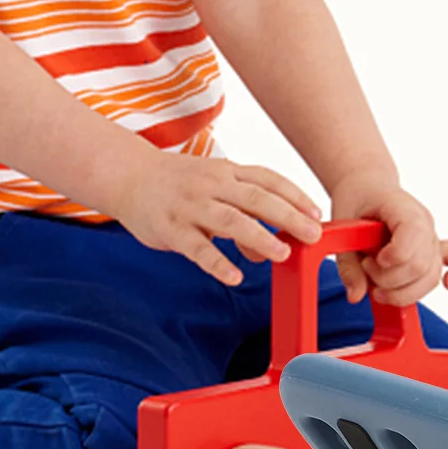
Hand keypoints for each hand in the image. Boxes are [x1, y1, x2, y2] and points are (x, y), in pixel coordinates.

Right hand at [111, 152, 323, 286]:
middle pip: (257, 199)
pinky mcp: (171, 229)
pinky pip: (197, 248)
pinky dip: (217, 262)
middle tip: (313, 235)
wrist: (130, 175)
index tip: (317, 212)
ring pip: (231, 221)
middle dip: (288, 216)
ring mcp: (192, 206)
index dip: (294, 195)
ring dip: (259, 237)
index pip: (268, 179)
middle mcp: (213, 185)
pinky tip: (235, 276)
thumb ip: (243, 213)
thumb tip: (269, 249)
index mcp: (228, 172)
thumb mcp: (215, 187)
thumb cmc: (180, 183)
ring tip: (282, 253)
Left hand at [327, 181, 447, 305]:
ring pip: (431, 276)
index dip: (391, 259)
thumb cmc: (357, 198)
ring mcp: (431, 236)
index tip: (369, 260)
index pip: (412, 238)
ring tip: (378, 284)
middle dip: (389, 280)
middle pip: (421, 266)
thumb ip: (347, 263)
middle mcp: (424, 224)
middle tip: (367, 269)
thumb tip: (356, 296)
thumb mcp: (342, 225)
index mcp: (403, 209)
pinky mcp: (433, 248)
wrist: (368, 184)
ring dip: (403, 291)